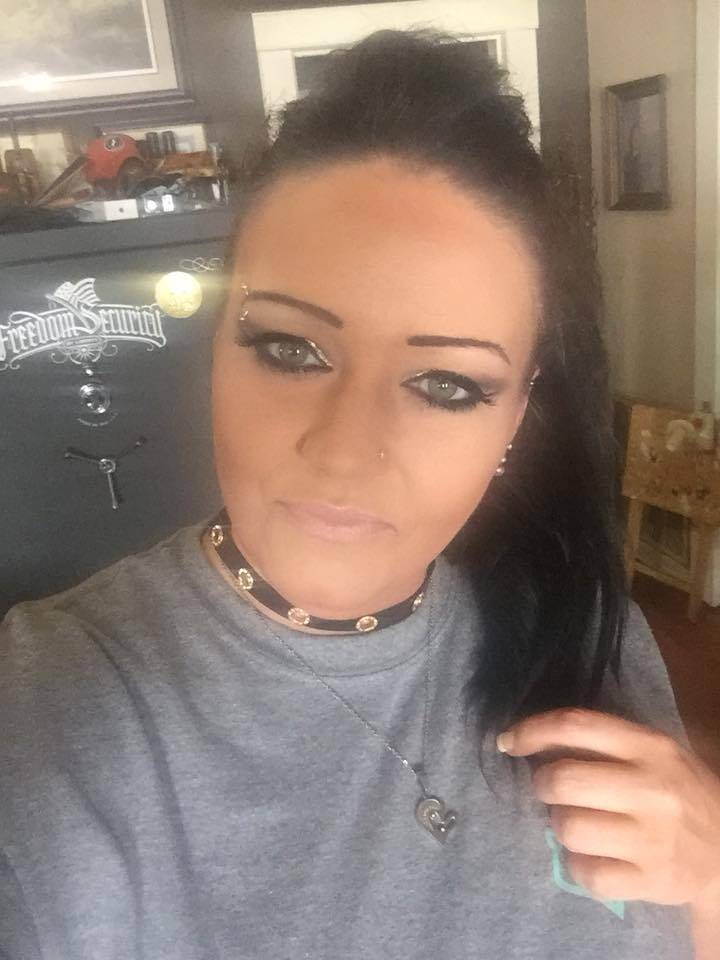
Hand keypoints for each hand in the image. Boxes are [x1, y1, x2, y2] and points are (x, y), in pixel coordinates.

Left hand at [496, 708, 719, 906]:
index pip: (576, 725)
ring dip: (559, 825)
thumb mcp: (651, 752)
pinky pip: (586, 873)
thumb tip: (532, 739)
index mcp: (649, 746)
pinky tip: (589, 857)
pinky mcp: (653, 881)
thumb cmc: (676, 790)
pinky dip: (577, 866)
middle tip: (549, 790)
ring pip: (568, 827)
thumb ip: (602, 742)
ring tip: (576, 823)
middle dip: (541, 784)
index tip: (508, 741)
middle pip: (563, 780)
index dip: (532, 730)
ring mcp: (654, 838)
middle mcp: (652, 788)